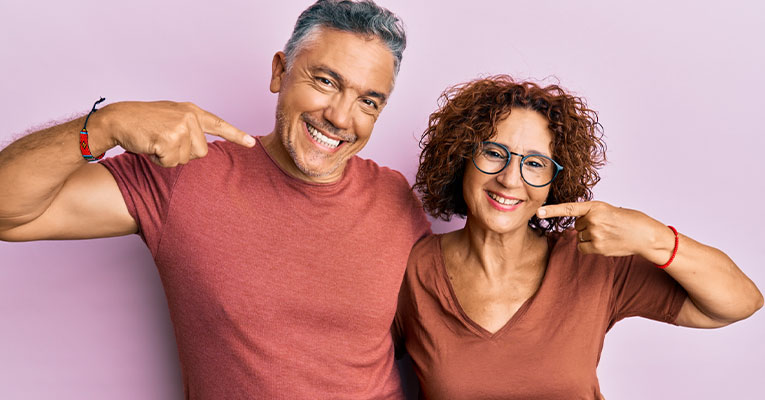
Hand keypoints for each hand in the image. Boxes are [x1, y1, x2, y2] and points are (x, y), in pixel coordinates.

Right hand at [94, 101, 254, 166]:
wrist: (118, 120)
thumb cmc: (143, 124)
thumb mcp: (171, 120)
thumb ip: (189, 129)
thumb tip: (203, 149)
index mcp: (191, 111)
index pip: (219, 124)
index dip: (236, 135)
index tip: (251, 144)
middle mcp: (189, 116)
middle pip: (201, 153)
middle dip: (181, 154)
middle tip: (163, 141)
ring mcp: (180, 126)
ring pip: (185, 159)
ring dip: (168, 157)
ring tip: (155, 141)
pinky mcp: (169, 137)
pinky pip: (170, 162)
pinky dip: (158, 159)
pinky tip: (149, 145)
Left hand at [536, 201, 672, 259]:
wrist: (645, 235)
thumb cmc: (628, 221)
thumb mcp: (608, 210)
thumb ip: (591, 214)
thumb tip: (577, 225)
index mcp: (595, 206)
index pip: (569, 209)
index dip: (552, 210)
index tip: (538, 212)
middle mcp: (593, 219)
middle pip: (576, 226)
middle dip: (587, 226)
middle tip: (605, 226)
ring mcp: (595, 234)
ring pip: (580, 237)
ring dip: (589, 237)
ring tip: (607, 234)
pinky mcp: (598, 247)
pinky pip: (582, 248)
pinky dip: (589, 247)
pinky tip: (603, 243)